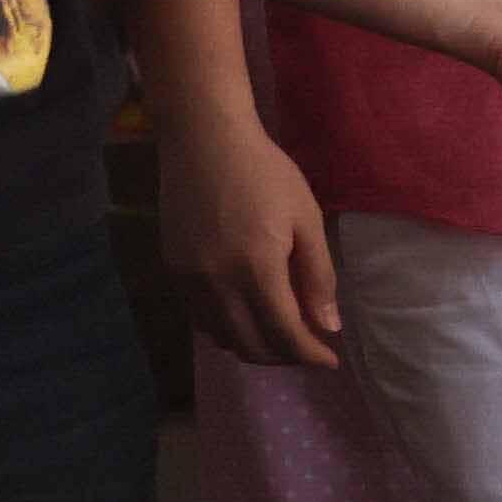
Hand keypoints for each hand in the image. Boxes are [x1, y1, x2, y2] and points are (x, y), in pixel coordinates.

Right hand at [157, 104, 343, 370]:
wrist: (203, 140)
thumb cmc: (265, 172)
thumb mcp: (305, 218)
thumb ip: (317, 276)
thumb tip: (327, 327)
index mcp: (256, 268)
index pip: (284, 334)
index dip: (309, 354)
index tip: (330, 361)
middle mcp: (216, 282)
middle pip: (251, 346)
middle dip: (284, 357)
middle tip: (308, 349)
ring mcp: (188, 279)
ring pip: (223, 338)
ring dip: (255, 347)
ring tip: (281, 336)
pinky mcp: (171, 271)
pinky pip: (200, 320)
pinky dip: (227, 330)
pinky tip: (247, 317)